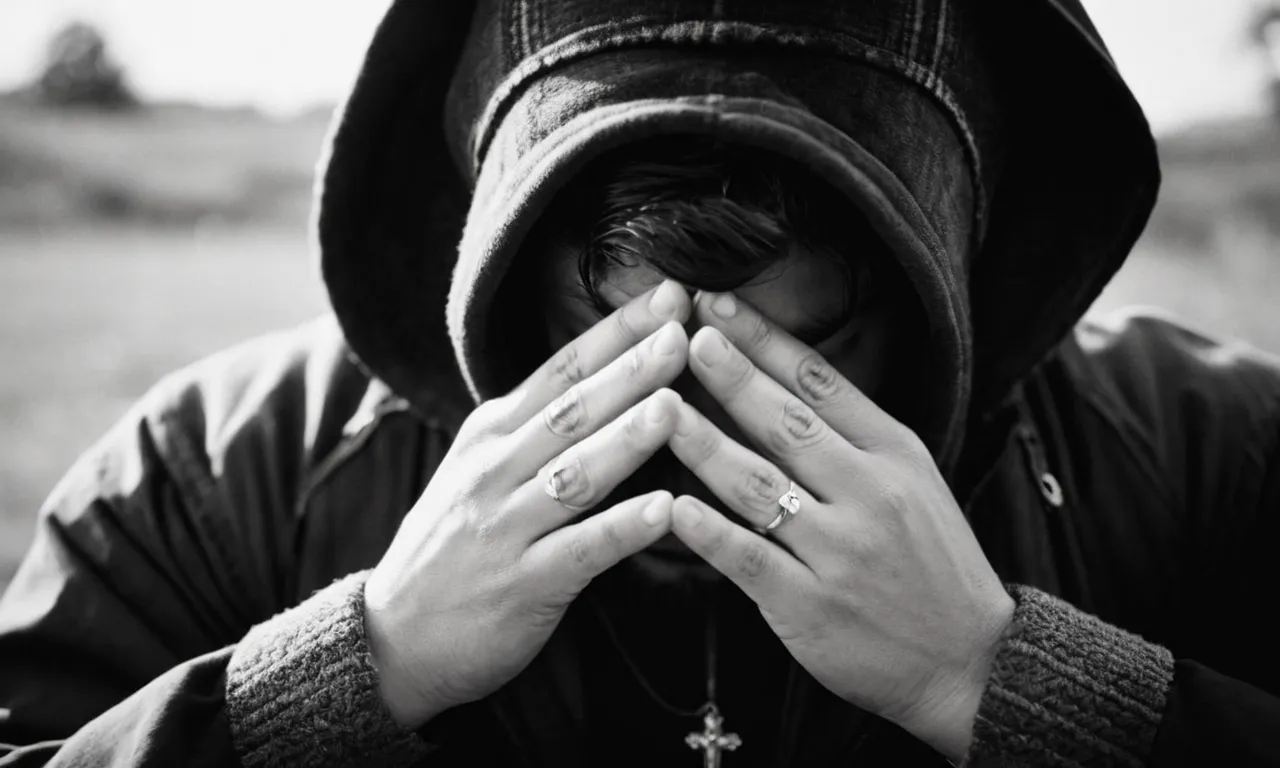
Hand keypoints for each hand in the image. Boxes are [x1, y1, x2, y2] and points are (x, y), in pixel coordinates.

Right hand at [363, 281, 692, 727]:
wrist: (392, 636)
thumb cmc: (453, 544)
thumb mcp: (479, 469)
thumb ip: (533, 426)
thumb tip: (601, 373)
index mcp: (491, 435)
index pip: (559, 370)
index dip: (614, 332)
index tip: (666, 296)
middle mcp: (495, 471)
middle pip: (571, 410)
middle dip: (629, 369)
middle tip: (682, 329)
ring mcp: (506, 528)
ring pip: (575, 475)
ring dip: (625, 439)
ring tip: (675, 406)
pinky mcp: (522, 585)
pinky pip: (579, 551)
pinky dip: (622, 529)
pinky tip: (664, 510)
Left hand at [667, 292, 1013, 760]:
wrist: (972, 660)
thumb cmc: (935, 565)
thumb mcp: (915, 481)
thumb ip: (854, 436)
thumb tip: (781, 382)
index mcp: (894, 453)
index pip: (821, 381)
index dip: (764, 340)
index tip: (718, 306)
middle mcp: (869, 493)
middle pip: (786, 422)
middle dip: (730, 375)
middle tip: (683, 335)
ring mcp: (840, 550)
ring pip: (759, 485)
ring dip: (703, 443)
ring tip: (658, 408)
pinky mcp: (811, 605)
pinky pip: (750, 558)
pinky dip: (710, 532)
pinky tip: (673, 507)